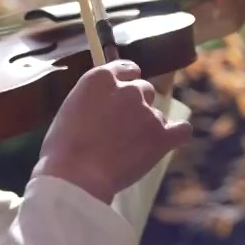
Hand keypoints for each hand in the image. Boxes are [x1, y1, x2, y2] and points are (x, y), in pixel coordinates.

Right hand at [33, 60, 192, 203]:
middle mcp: (128, 90)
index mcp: (101, 79)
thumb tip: (103, 105)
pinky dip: (176, 135)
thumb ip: (92, 99)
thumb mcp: (70, 109)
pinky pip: (181, 130)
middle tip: (122, 128)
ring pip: (157, 115)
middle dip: (136, 106)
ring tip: (130, 149)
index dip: (127, 80)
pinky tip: (168, 141)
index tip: (126, 90)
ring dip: (148, 127)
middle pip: (144, 90)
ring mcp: (147, 112)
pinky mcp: (161, 136)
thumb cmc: (63, 148)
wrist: (77, 175)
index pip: (125, 69)